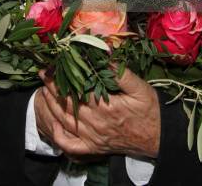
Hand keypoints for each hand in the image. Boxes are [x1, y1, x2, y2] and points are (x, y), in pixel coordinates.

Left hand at [39, 67, 159, 159]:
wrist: (158, 136)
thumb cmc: (149, 109)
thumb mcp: (140, 87)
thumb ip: (121, 73)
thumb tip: (104, 55)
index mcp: (106, 107)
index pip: (77, 89)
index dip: (63, 77)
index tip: (53, 65)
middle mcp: (96, 123)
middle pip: (67, 104)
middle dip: (53, 87)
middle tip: (43, 73)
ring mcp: (93, 138)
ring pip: (65, 121)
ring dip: (51, 106)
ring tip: (43, 90)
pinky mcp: (94, 148)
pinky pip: (71, 146)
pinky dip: (59, 136)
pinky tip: (53, 124)